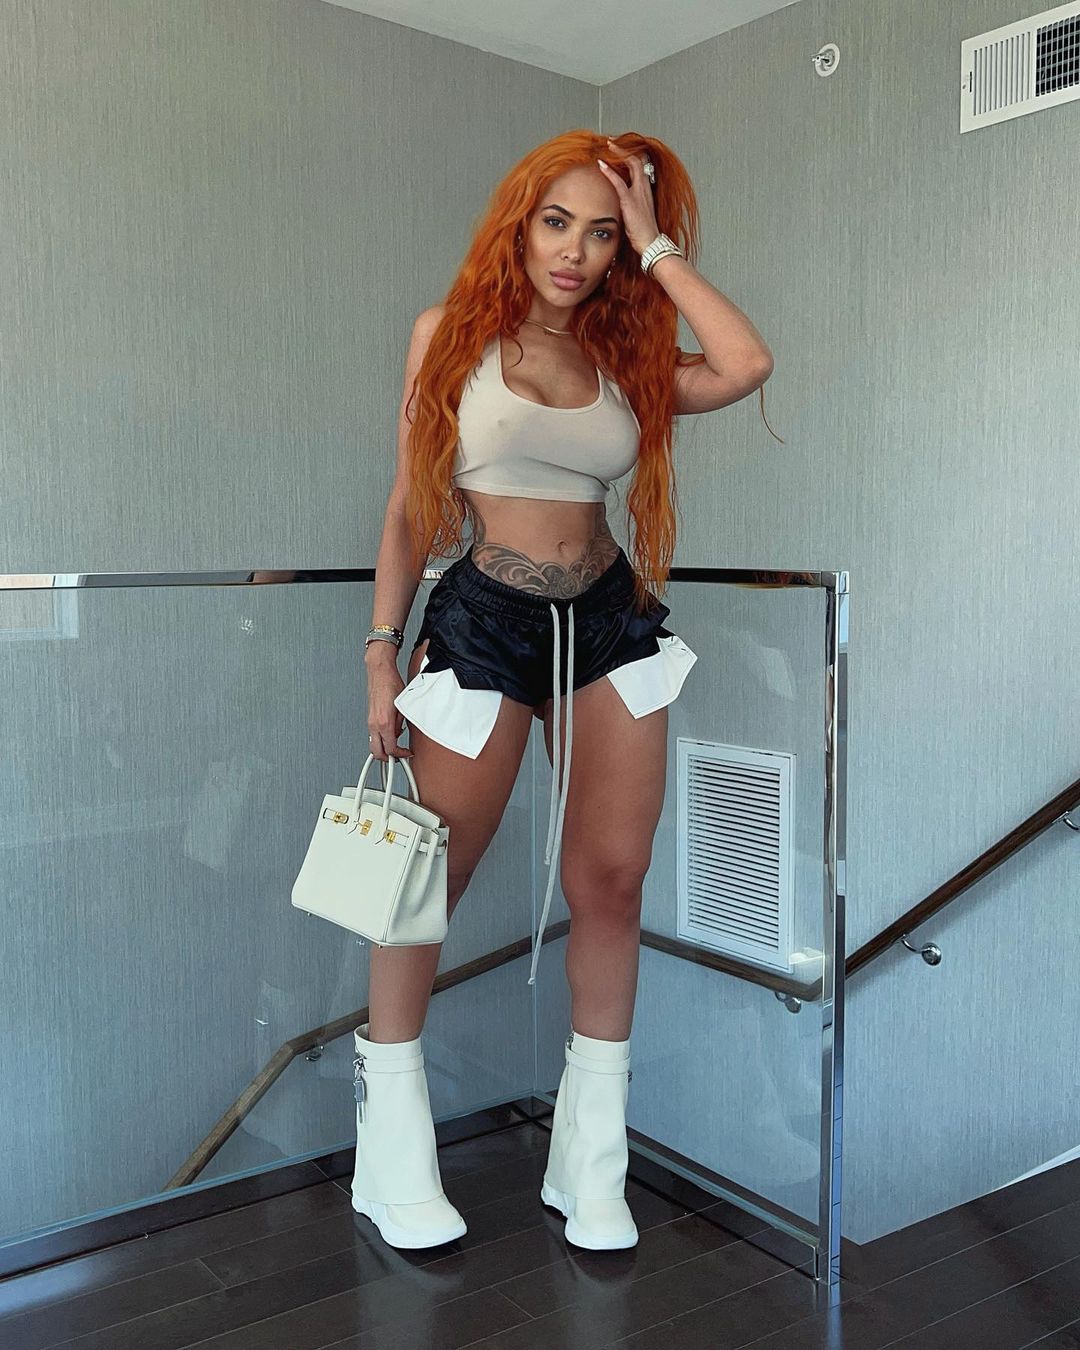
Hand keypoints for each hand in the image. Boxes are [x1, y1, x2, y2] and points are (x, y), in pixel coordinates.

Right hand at [366, 664, 413, 760]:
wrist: (380, 672)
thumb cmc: (391, 684)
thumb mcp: (403, 706)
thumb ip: (400, 724)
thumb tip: (399, 734)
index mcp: (384, 723)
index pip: (390, 749)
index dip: (400, 754)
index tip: (406, 753)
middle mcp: (374, 724)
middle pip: (376, 752)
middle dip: (388, 758)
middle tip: (399, 756)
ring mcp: (370, 721)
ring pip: (373, 744)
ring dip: (384, 748)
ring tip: (396, 745)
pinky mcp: (369, 717)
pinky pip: (373, 734)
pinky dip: (381, 738)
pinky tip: (390, 733)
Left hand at [596, 138, 660, 256]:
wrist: (650, 242)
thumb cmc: (643, 232)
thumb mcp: (638, 213)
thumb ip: (631, 203)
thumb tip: (622, 202)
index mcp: (646, 190)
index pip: (641, 165)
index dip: (632, 154)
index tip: (621, 148)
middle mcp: (644, 188)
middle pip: (638, 159)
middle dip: (625, 148)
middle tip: (613, 141)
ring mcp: (638, 193)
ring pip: (632, 164)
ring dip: (619, 152)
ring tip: (609, 144)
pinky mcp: (630, 201)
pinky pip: (619, 182)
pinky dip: (609, 172)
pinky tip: (601, 164)